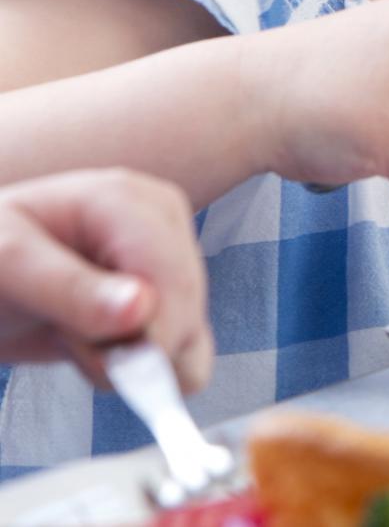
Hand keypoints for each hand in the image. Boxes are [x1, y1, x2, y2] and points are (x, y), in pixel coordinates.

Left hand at [0, 169, 210, 391]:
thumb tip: (142, 309)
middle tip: (67, 335)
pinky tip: (103, 347)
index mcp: (128, 201)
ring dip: (132, 359)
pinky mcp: (170, 297)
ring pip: (190, 338)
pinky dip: (148, 369)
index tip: (111, 367)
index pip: (171, 276)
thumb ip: (68, 289)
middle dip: (129, 345)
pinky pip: (189, 352)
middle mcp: (161, 225)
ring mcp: (169, 261)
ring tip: (76, 333)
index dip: (152, 333)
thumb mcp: (7, 265)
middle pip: (186, 311)